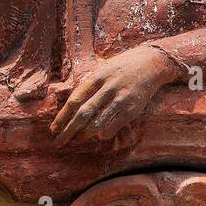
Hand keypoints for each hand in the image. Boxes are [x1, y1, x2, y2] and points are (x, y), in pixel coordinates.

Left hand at [49, 45, 181, 145]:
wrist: (152, 63)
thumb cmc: (123, 66)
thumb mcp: (103, 68)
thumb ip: (88, 83)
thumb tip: (70, 103)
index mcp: (96, 76)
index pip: (74, 100)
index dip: (62, 117)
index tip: (53, 129)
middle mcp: (107, 88)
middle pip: (82, 114)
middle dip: (68, 130)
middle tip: (59, 142)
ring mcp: (120, 99)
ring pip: (97, 123)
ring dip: (85, 133)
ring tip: (79, 137)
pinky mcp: (131, 109)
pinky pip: (112, 127)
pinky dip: (103, 133)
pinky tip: (100, 134)